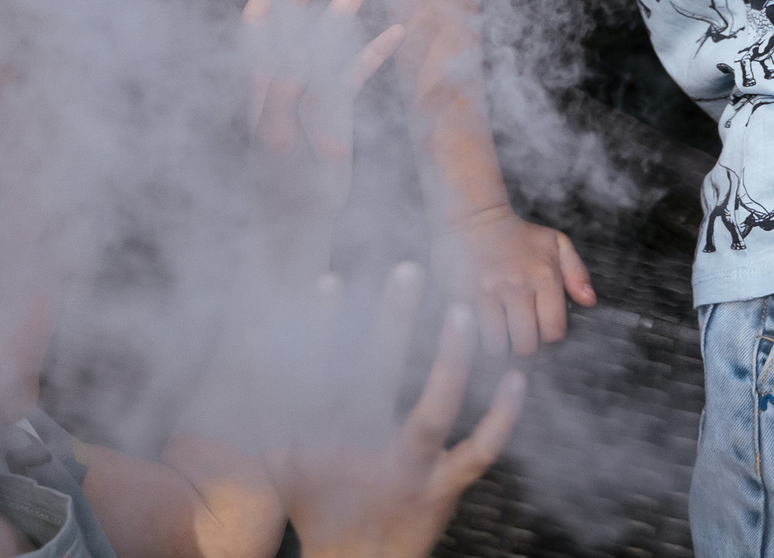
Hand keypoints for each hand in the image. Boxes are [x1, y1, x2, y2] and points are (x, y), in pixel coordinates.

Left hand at [242, 0, 406, 244]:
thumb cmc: (278, 182)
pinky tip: (396, 30)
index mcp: (262, 79)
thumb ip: (280, 99)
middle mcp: (287, 74)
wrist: (296, 217)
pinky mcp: (337, 108)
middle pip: (299, 14)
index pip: (262, 21)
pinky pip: (358, 71)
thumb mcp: (275, 139)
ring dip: (350, 0)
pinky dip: (375, 50)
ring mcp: (314, 87)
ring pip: (333, 34)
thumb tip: (294, 59)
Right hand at [270, 264, 527, 557]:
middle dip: (392, 323)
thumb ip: (274, 397)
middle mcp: (367, 449)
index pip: (324, 369)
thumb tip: (256, 327)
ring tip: (463, 312)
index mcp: (327, 436)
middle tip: (409, 269)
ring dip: (447, 364)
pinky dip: (502, 419)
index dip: (324, 326)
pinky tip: (518, 379)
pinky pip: (477, 454)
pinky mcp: (443, 491)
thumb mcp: (284, 457)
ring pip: (431, 414)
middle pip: (377, 377)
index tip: (332, 280)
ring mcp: (408, 470)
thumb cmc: (320, 503)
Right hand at [434, 204, 595, 356]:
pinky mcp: (464, 295)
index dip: (550, 339)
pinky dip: (480, 338)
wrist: (479, 221)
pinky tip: (486, 329)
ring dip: (501, 345)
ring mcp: (488, 292)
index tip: (544, 334)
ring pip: (497, 345)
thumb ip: (577, 273)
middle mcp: (517, 286)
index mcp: (544, 275)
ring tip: (503, 335)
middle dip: (526, 347)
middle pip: (525, 344)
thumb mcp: (557, 243)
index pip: (553, 331)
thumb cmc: (521, 236)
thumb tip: (589, 301)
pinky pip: (474, 334)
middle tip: (523, 338)